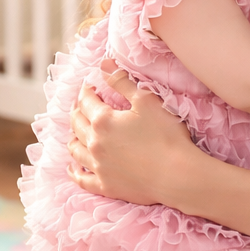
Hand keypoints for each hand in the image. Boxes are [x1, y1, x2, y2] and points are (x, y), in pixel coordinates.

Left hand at [67, 65, 199, 203]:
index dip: (87, 91)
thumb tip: (104, 64)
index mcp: (103, 120)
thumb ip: (122, 82)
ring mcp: (98, 167)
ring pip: (76, 150)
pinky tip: (72, 167)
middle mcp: (94, 143)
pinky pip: (82, 179)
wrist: (177, 175)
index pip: (86, 101)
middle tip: (81, 105)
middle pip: (77, 124)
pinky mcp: (105, 186)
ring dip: (73, 138)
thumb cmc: (166, 136)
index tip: (90, 86)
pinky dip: (74, 171)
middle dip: (77, 111)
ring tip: (75, 133)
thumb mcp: (146, 101)